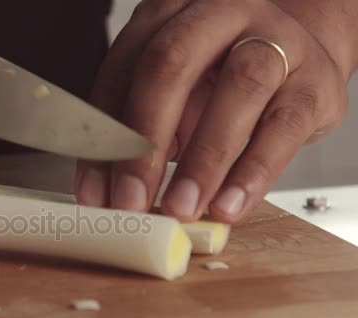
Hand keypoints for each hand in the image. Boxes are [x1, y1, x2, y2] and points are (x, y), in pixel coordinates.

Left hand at [75, 0, 353, 222]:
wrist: (298, 58)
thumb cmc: (221, 77)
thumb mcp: (174, 91)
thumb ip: (141, 128)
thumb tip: (110, 190)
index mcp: (169, 13)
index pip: (122, 70)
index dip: (104, 135)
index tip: (94, 194)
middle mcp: (220, 14)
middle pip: (172, 65)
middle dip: (144, 141)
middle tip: (130, 201)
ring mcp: (274, 40)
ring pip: (237, 88)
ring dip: (201, 159)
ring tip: (179, 208)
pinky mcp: (314, 81)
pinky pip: (284, 126)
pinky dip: (252, 172)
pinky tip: (227, 204)